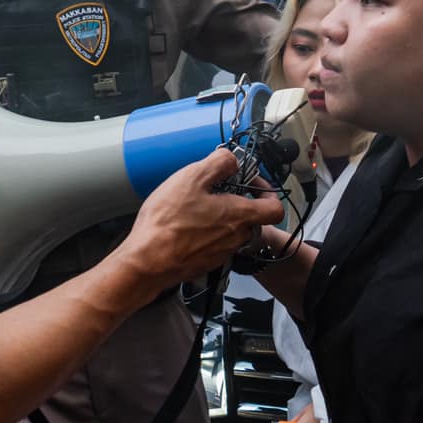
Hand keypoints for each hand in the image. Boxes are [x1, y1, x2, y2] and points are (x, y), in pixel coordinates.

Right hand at [118, 150, 285, 291]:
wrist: (147, 262)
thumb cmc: (168, 223)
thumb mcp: (192, 177)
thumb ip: (218, 164)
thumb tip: (232, 160)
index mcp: (239, 215)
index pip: (275, 208)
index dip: (267, 192)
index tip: (250, 182)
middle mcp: (236, 237)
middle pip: (251, 218)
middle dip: (237, 201)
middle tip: (216, 190)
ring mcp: (221, 252)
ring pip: (231, 231)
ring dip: (219, 218)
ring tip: (195, 207)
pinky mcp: (205, 262)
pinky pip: (213, 243)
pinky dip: (205, 232)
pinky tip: (184, 225)